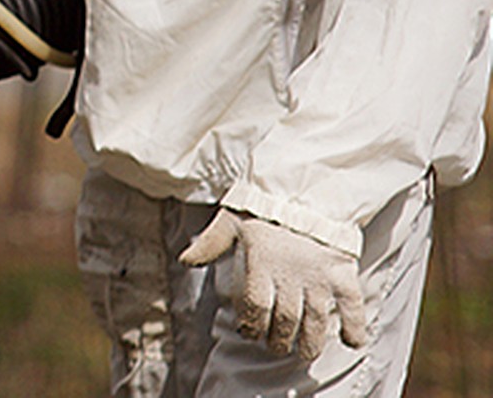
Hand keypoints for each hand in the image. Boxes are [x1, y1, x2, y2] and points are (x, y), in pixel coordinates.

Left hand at [179, 209, 366, 361]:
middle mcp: (290, 272)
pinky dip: (355, 327)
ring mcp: (319, 275)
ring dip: (310, 343)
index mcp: (262, 261)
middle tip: (275, 346)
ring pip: (316, 321)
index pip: (255, 307)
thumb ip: (210, 243)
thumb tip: (184, 260)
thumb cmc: (263, 205)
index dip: (251, 325)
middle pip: (284, 320)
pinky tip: (351, 342)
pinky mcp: (342, 272)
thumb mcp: (232, 219)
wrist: (304, 186)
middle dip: (278, 339)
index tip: (249, 333)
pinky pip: (353, 306)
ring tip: (304, 352)